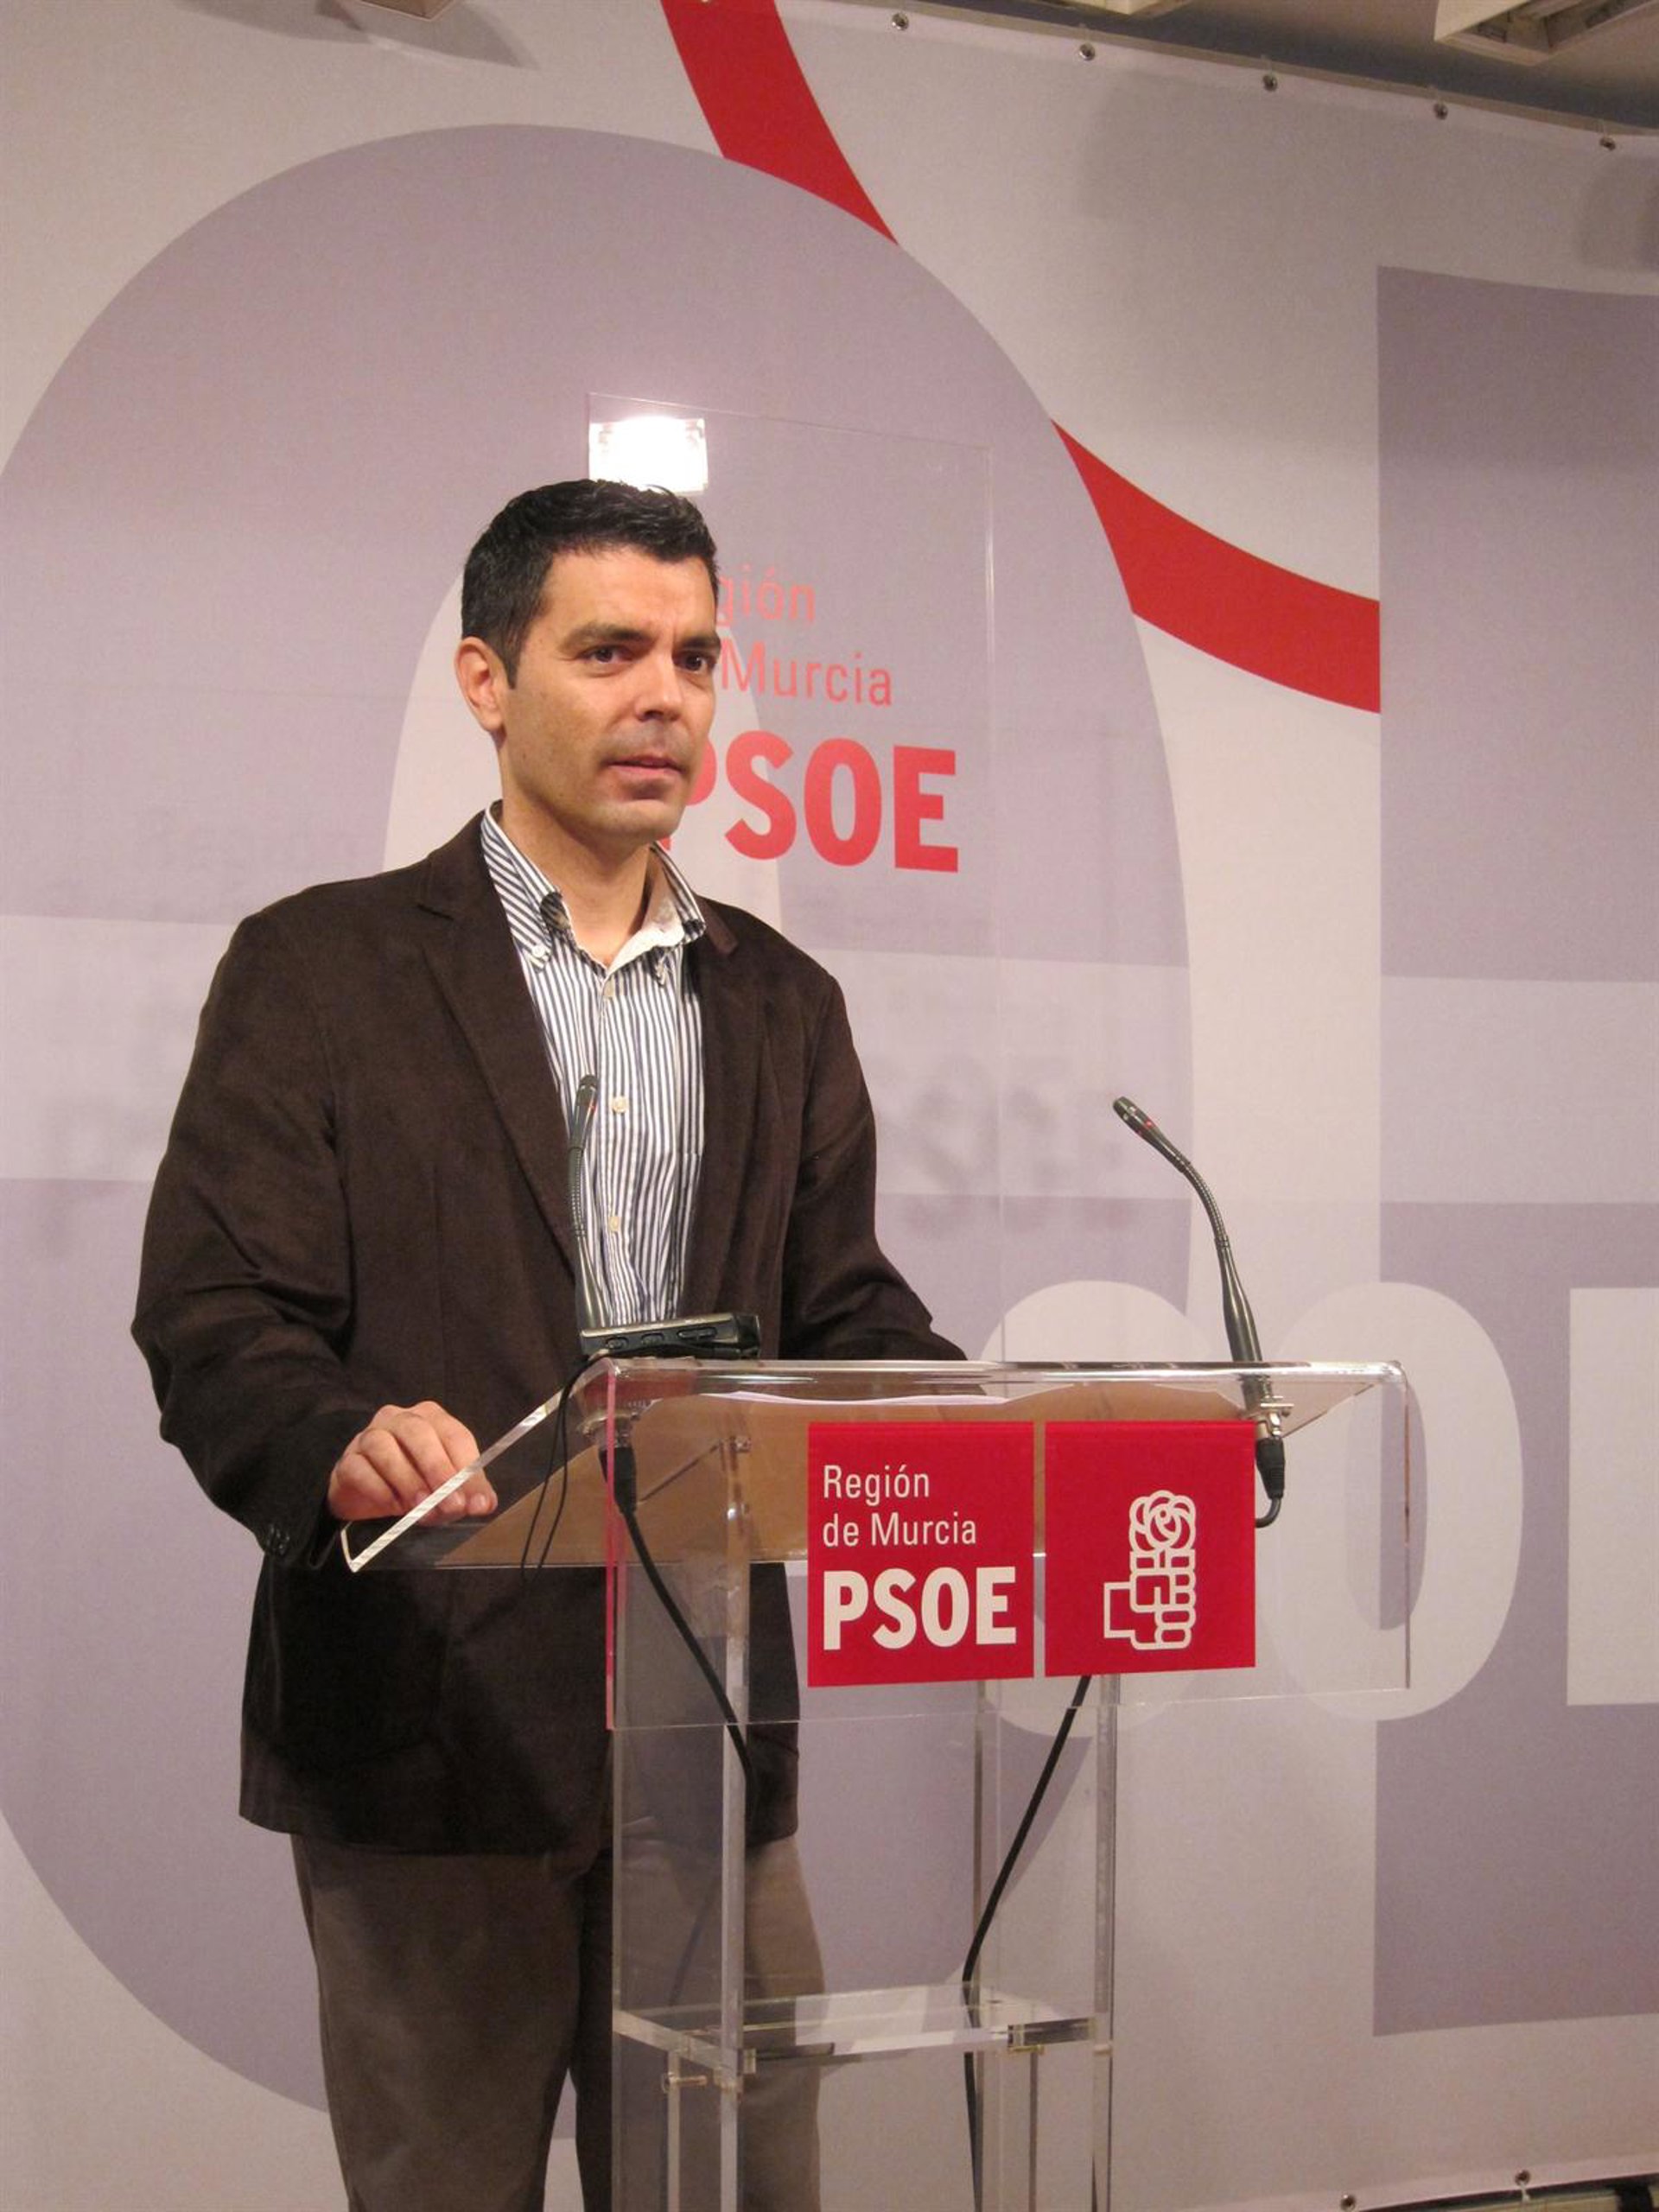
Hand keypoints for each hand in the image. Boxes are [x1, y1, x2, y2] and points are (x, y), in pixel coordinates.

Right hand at [326, 1401, 494, 1524]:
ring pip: (385, 1448)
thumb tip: (484, 1504)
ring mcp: (369, 1436)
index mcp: (430, 1418)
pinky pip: (359, 1468)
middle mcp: (398, 1418)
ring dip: (407, 1479)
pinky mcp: (347, 1460)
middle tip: (451, 1505)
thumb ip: (465, 1490)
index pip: (453, 1435)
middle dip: (438, 1469)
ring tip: (422, 1507)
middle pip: (418, 1433)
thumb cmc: (411, 1479)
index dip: (467, 1469)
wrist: (364, 1492)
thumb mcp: (444, 1484)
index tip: (477, 1502)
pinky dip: (378, 1488)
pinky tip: (393, 1506)